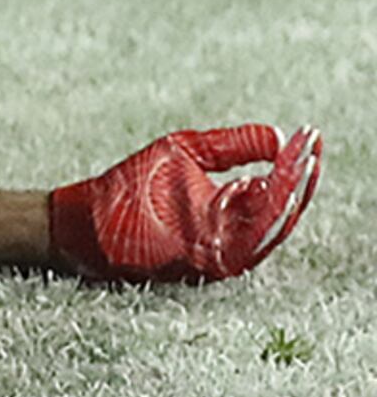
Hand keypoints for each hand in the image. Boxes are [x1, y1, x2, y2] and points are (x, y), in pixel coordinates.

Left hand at [49, 125, 321, 283]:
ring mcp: (220, 250)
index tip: (310, 136)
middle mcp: (233, 233)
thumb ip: (232, 146)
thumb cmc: (132, 183)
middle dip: (299, 180)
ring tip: (296, 170)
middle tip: (309, 151)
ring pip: (267, 231)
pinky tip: (255, 188)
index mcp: (234, 208)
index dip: (296, 164)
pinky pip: (237, 246)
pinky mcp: (201, 262)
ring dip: (285, 202)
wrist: (86, 215)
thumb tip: (279, 135)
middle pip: (281, 211)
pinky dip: (251, 224)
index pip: (278, 188)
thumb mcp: (187, 152)